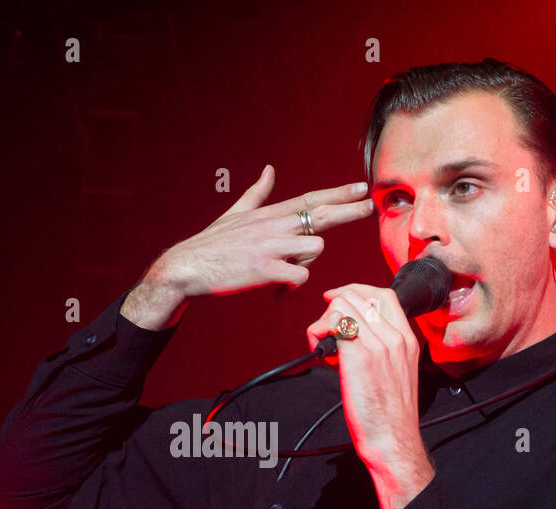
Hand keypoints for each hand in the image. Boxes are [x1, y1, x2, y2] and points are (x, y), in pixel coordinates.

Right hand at [152, 164, 373, 299]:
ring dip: (306, 262)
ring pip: (314, 248)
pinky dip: (292, 288)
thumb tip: (269, 170)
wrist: (186, 267)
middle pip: (320, 214)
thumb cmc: (211, 244)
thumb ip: (257, 193)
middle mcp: (273, 225)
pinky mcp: (265, 270)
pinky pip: (299, 277)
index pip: (310, 199)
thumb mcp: (236, 213)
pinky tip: (278, 292)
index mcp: (269, 214)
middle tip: (369, 206)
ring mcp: (270, 247)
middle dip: (347, 210)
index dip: (337, 193)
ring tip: (285, 271)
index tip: (360, 187)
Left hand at [307, 284, 435, 508]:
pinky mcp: (358, 357)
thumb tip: (355, 333)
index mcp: (407, 339)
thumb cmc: (391, 413)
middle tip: (326, 333)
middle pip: (357, 297)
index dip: (355, 292)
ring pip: (341, 307)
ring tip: (324, 347)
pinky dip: (318, 334)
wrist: (392, 438)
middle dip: (333, 309)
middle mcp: (395, 338)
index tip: (336, 299)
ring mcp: (377, 345)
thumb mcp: (398, 372)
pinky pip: (332, 327)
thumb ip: (384, 349)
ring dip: (323, 323)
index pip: (383, 295)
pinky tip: (321, 354)